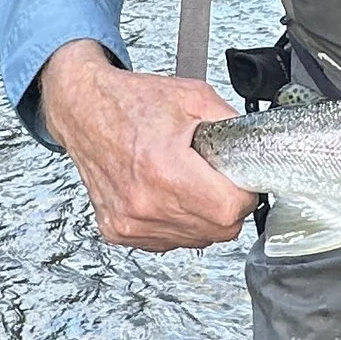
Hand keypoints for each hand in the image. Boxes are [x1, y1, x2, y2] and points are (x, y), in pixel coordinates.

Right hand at [35, 39, 254, 252]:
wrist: (84, 111)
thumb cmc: (131, 103)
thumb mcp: (194, 98)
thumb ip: (233, 126)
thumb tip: (256, 151)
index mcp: (165, 169)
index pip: (230, 210)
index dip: (244, 194)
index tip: (239, 180)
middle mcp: (145, 202)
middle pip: (218, 231)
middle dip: (227, 207)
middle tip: (216, 179)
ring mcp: (130, 222)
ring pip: (196, 240)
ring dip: (202, 218)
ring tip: (187, 184)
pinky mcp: (119, 231)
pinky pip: (168, 241)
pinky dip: (177, 224)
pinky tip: (167, 196)